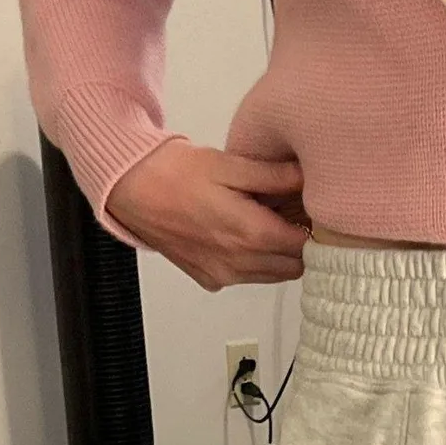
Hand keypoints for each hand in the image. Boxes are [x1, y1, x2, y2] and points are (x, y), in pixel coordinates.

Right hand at [105, 140, 311, 289]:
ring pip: (272, 276)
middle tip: (292, 216)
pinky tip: (242, 235)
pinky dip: (254, 262)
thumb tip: (307, 176)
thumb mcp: (230, 165)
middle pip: (293, 266)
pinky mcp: (209, 279)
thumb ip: (274, 176)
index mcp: (251, 234)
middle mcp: (240, 263)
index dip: (314, 228)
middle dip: (299, 244)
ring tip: (267, 223)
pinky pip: (246, 278)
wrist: (131, 188)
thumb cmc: (174, 172)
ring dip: (278, 256)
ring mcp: (224, 275)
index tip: (312, 211)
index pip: (305, 245)